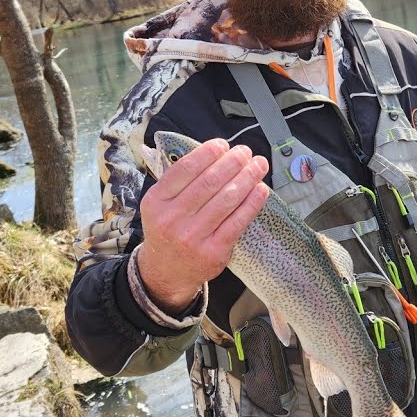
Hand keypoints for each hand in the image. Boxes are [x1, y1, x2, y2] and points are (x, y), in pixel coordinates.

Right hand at [136, 138, 269, 314]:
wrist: (166, 272)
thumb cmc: (168, 229)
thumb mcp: (160, 204)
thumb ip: (179, 181)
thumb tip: (213, 153)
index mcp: (156, 201)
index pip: (185, 169)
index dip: (207, 153)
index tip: (223, 145)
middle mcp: (172, 219)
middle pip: (209, 182)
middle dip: (232, 162)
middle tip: (246, 152)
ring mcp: (193, 237)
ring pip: (226, 199)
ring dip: (247, 177)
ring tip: (258, 165)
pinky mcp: (214, 252)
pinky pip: (238, 221)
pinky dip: (252, 202)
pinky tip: (260, 189)